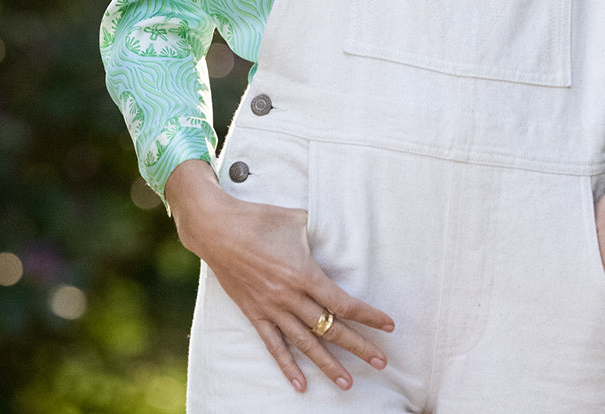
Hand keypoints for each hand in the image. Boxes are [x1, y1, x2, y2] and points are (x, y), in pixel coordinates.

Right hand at [166, 159, 394, 392]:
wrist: (217, 229)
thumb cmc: (258, 219)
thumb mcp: (295, 218)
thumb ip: (319, 228)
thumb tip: (338, 226)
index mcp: (304, 273)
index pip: (342, 303)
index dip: (367, 315)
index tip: (387, 325)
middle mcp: (290, 296)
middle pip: (330, 328)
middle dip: (358, 346)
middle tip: (381, 362)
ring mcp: (271, 308)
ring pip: (305, 343)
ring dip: (328, 364)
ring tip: (347, 382)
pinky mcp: (254, 314)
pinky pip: (274, 346)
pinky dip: (288, 366)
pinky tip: (301, 384)